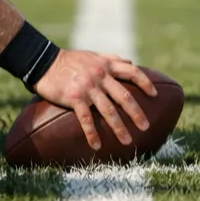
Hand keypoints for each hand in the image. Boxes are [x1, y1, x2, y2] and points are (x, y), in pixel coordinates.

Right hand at [32, 49, 154, 150]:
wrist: (44, 62)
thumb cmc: (70, 60)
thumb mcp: (93, 55)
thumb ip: (112, 59)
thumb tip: (130, 62)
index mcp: (106, 65)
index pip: (132, 72)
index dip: (145, 83)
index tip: (155, 95)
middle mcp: (100, 76)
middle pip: (124, 96)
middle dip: (136, 113)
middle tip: (146, 127)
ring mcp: (88, 87)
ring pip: (108, 111)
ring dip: (119, 128)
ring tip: (128, 141)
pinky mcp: (75, 98)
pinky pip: (86, 119)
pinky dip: (92, 134)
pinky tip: (96, 146)